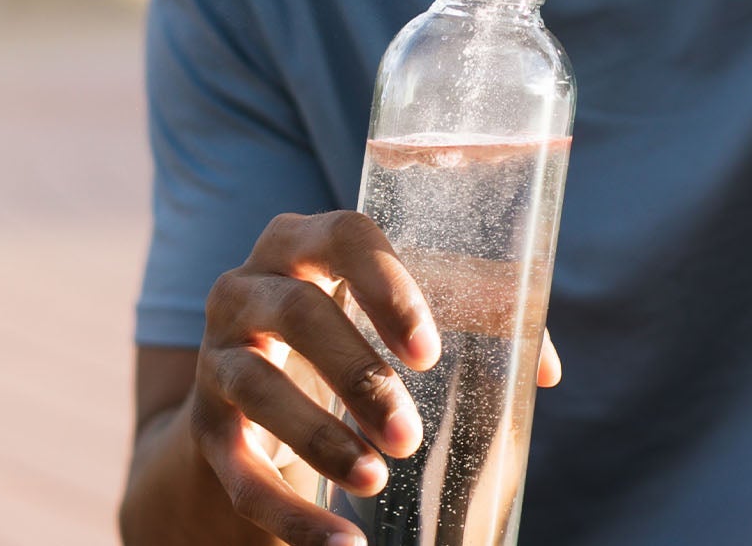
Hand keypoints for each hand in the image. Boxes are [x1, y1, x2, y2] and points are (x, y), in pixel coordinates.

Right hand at [189, 210, 560, 544]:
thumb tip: (545, 370)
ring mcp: (219, 353)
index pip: (343, 235)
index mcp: (302, 238)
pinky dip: (288, 517)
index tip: (429, 352)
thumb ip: (471, 315)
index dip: (386, 287)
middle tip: (411, 436)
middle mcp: (248, 284)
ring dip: (321, 440)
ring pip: (259, 385)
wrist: (249, 381)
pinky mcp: (206, 425)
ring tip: (378, 479)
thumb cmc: (348, 322)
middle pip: (298, 313)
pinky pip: (238, 471)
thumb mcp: (393, 306)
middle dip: (358, 376)